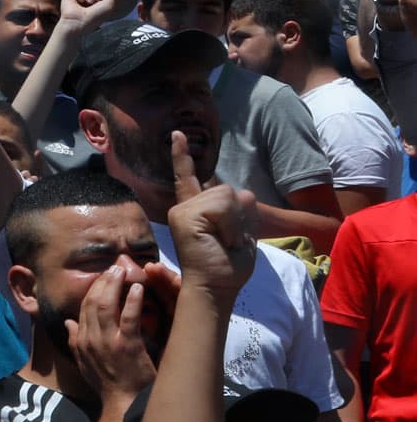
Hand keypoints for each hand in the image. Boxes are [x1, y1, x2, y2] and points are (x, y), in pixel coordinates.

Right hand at [67, 258, 174, 397]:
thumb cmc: (108, 386)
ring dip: (113, 285)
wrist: (124, 405)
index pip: (82, 308)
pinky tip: (137, 289)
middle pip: (91, 301)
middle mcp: (90, 339)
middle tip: (114, 268)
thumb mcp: (85, 363)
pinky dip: (132, 300)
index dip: (92, 290)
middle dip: (102, 281)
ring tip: (122, 272)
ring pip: (105, 304)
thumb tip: (67, 322)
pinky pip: (128, 316)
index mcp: (80, 341)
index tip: (102, 278)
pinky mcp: (127, 345)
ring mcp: (107, 342)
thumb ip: (75, 341)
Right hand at [165, 128, 256, 297]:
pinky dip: (231, 225)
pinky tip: (222, 241)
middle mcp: (185, 206)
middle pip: (227, 191)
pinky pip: (222, 207)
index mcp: (195, 210)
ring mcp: (183, 210)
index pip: (188, 177)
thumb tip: (244, 193)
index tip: (176, 134)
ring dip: (236, 223)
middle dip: (238, 216)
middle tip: (228, 242)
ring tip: (225, 242)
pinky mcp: (184, 216)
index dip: (182, 155)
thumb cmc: (228, 266)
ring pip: (227, 197)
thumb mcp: (242, 234)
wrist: (215, 287)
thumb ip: (240, 212)